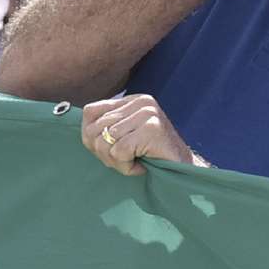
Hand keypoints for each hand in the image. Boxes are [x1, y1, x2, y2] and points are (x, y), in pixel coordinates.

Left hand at [81, 94, 208, 175]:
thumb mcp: (126, 134)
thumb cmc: (152, 155)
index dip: (90, 136)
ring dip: (116, 162)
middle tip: (123, 161)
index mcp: (132, 100)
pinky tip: (141, 166)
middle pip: (95, 129)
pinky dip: (126, 167)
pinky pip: (119, 152)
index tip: (106, 151)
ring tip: (134, 163)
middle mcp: (140, 102)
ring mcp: (147, 113)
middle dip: (103, 153)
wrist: (184, 169)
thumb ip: (107, 127)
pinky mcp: (151, 128)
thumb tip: (84, 132)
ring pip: (105, 142)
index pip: (90, 112)